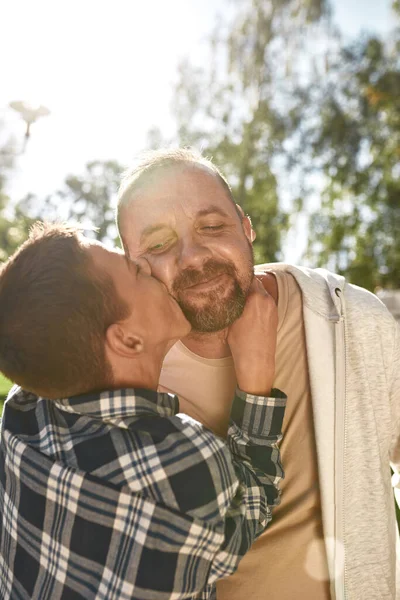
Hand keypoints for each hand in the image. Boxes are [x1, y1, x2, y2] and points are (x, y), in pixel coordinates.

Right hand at [227, 277, 277, 395]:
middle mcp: (267, 300)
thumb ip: (231, 302)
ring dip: (252, 293)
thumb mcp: (230, 319)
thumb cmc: (241, 342)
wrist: (257, 361)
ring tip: (240, 299)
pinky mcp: (275, 316)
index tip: (230, 279)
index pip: (248, 277)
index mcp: (256, 297)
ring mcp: (273, 308)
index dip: (238, 277)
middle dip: (245, 284)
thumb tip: (226, 293)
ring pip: (262, 292)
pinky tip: (248, 310)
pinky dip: (258, 302)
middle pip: (256, 283)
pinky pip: (266, 302)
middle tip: (234, 288)